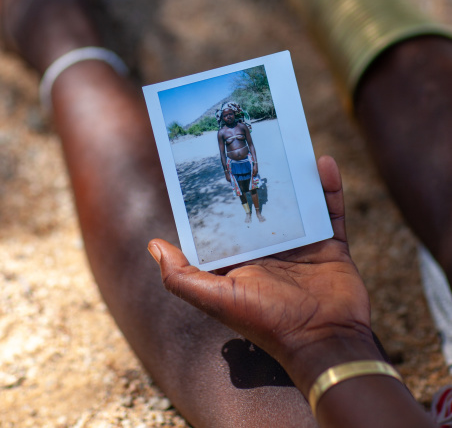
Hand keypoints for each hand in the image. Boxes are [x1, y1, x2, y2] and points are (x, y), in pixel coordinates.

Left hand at [149, 156, 377, 394]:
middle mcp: (271, 249)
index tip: (214, 162)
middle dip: (260, 175)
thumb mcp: (217, 299)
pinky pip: (330, 210)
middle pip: (264, 203)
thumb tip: (153, 244)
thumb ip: (181, 276)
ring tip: (289, 144)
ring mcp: (303, 245)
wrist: (325, 342)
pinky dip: (328, 187)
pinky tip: (322, 162)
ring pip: (298, 201)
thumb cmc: (267, 322)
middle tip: (255, 139)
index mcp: (242, 258)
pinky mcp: (330, 245)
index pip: (227, 220)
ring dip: (296, 175)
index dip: (221, 195)